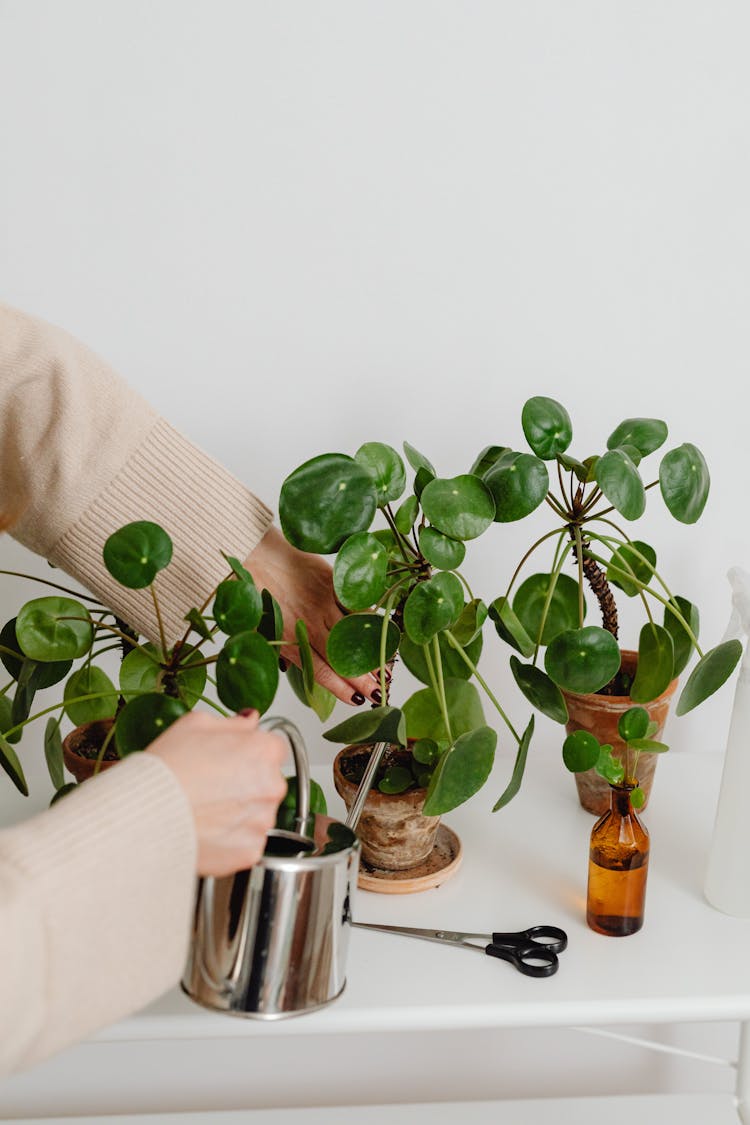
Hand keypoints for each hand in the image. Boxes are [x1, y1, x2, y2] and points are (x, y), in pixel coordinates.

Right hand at [148, 709, 287, 876]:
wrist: (145, 815)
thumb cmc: (168, 769)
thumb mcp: (196, 724)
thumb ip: (233, 723)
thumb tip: (249, 720)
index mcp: (264, 750)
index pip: (273, 748)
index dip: (249, 752)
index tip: (233, 759)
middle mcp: (271, 786)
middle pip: (268, 782)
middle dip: (247, 783)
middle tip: (213, 785)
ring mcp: (263, 821)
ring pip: (258, 813)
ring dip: (240, 812)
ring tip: (206, 808)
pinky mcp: (251, 850)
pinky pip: (247, 841)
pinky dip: (231, 838)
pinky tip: (207, 828)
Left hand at [244, 525, 380, 705]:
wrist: (250, 550)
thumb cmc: (250, 587)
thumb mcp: (256, 626)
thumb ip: (277, 646)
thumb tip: (291, 665)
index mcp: (289, 638)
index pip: (320, 672)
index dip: (340, 688)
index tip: (356, 700)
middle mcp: (309, 624)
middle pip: (342, 659)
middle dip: (363, 680)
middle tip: (379, 693)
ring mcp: (323, 602)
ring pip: (353, 635)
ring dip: (371, 654)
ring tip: (386, 669)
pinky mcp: (331, 580)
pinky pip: (356, 603)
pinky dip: (370, 618)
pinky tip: (382, 630)